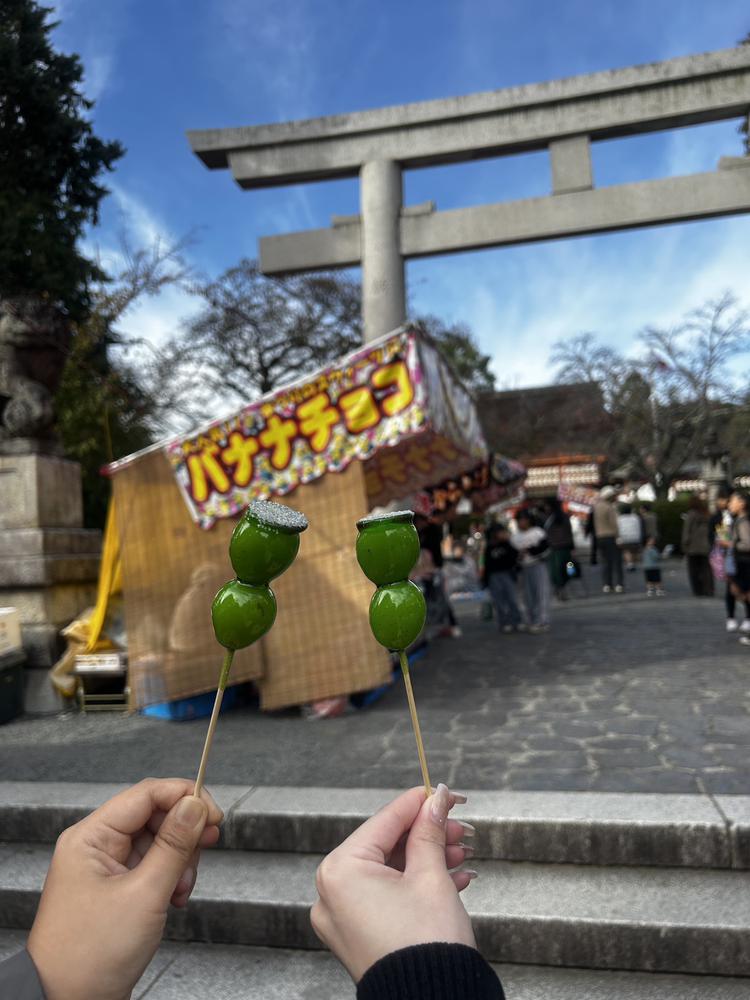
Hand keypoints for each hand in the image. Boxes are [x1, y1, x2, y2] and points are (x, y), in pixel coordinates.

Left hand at [27, 778, 222, 999]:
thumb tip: (195, 805)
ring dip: (180, 861)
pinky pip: (153, 867)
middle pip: (154, 816)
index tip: (213, 814)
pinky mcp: (117, 890)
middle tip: (205, 848)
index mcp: (91, 837)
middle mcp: (97, 847)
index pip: (146, 794)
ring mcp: (107, 869)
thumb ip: (174, 845)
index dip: (184, 796)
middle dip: (184, 835)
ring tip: (180, 888)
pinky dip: (171, 879)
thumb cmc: (90, 956)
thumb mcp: (144, 894)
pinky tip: (174, 899)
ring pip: (158, 842)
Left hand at [311, 784, 475, 982]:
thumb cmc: (425, 945)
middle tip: (458, 826)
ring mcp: (343, 918)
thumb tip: (435, 799)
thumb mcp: (431, 876)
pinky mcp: (359, 935)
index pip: (383, 821)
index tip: (440, 792)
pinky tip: (452, 877)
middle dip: (427, 836)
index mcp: (340, 872)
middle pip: (386, 846)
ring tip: (461, 853)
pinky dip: (416, 885)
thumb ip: (430, 831)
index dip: (417, 803)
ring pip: (389, 872)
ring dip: (427, 860)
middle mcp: (332, 893)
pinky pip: (387, 896)